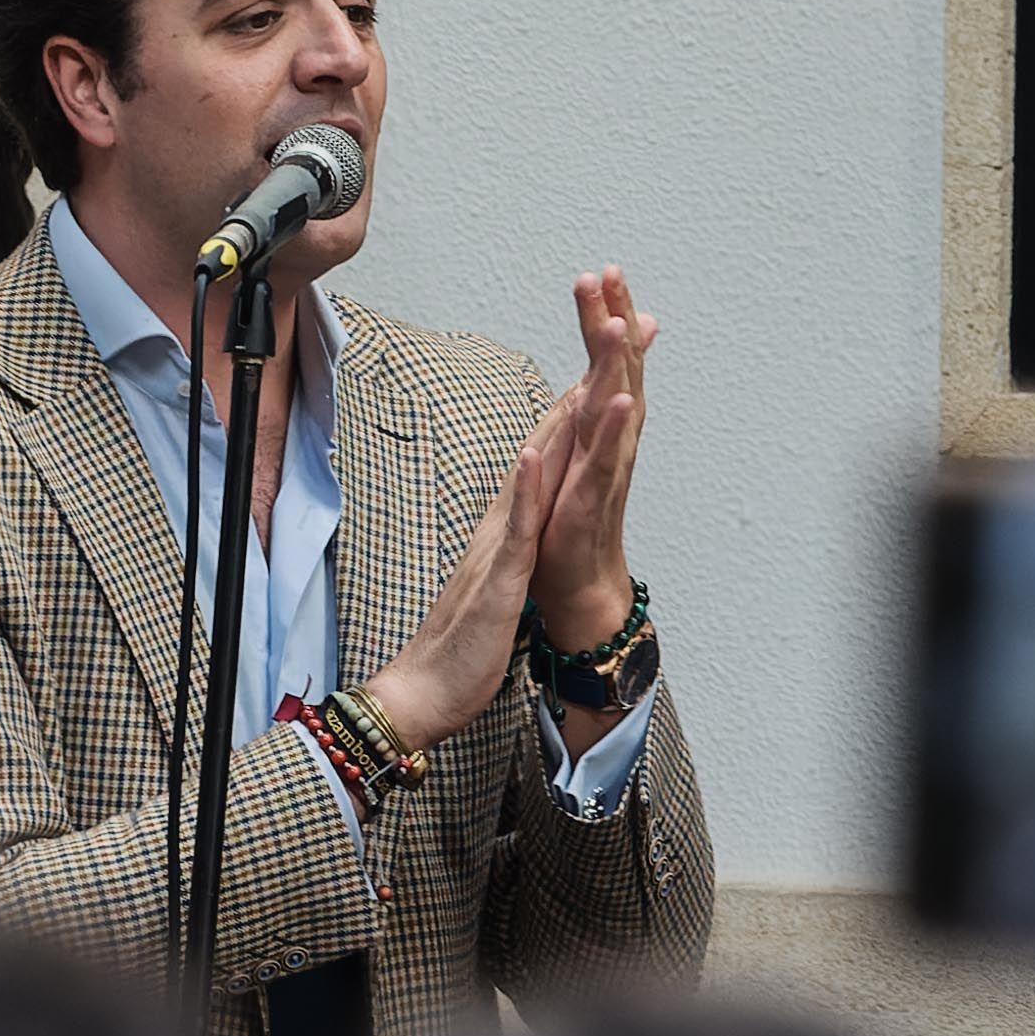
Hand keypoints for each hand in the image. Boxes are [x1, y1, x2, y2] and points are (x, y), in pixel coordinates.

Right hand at [360, 375, 620, 760]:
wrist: (426, 689)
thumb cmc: (464, 645)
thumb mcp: (500, 584)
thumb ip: (511, 550)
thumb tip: (528, 529)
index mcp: (506, 530)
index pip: (545, 462)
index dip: (575, 416)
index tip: (603, 370)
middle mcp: (500, 525)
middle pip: (543, 451)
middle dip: (578, 399)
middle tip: (608, 346)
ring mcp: (497, 547)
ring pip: (531, 477)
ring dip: (557, 427)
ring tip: (584, 375)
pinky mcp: (497, 577)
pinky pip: (513, 529)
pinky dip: (524, 490)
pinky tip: (534, 455)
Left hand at [527, 267, 656, 655]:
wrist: (578, 578)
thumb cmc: (575, 510)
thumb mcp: (583, 444)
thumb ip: (595, 398)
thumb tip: (611, 360)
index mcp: (605, 421)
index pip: (610, 357)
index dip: (610, 313)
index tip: (605, 270)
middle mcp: (615, 436)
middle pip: (618, 367)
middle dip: (613, 318)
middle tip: (607, 273)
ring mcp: (607, 464)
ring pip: (617, 403)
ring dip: (618, 362)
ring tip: (618, 322)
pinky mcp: (593, 495)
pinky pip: (607, 456)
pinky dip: (613, 427)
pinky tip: (620, 398)